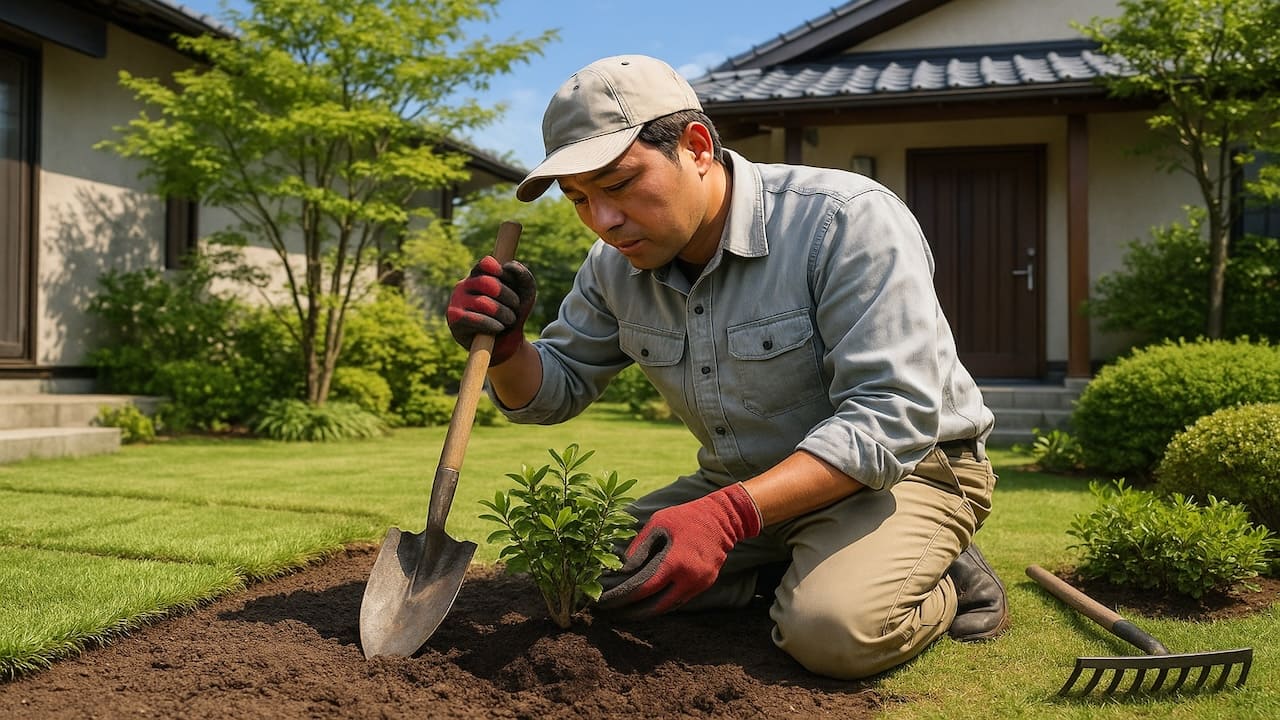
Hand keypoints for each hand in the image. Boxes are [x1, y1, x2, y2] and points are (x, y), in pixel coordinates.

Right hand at [446, 256, 535, 364]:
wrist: (507, 343)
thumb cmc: (513, 313)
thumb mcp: (525, 294)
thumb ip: (524, 275)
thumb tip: (509, 265)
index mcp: (478, 275)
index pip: (487, 264)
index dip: (503, 273)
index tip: (513, 284)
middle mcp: (464, 285)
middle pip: (488, 283)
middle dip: (509, 296)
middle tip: (516, 307)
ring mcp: (457, 302)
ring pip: (483, 303)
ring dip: (504, 313)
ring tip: (509, 320)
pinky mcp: (454, 320)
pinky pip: (473, 319)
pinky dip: (491, 324)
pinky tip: (498, 328)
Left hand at [597, 483, 761, 617]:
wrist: (723, 519)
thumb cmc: (686, 518)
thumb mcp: (658, 524)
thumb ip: (640, 547)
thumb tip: (622, 568)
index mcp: (675, 563)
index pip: (645, 588)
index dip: (624, 597)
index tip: (607, 601)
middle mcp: (689, 579)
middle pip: (657, 606)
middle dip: (634, 612)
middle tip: (615, 612)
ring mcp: (700, 584)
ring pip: (670, 606)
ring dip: (650, 609)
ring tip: (628, 610)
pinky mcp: (705, 584)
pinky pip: (681, 599)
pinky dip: (664, 601)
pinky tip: (650, 601)